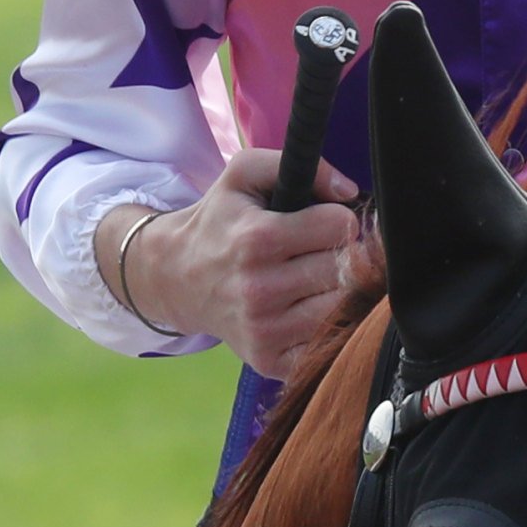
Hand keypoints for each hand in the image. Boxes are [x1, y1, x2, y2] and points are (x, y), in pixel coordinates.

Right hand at [115, 148, 364, 378]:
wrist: (176, 277)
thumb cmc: (221, 221)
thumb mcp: (244, 174)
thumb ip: (301, 166)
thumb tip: (350, 191)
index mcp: (258, 239)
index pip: (341, 227)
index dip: (339, 220)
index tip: (323, 223)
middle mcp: (260, 288)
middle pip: (347, 270)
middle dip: (342, 256)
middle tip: (319, 253)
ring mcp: (265, 330)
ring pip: (344, 308)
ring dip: (338, 293)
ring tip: (314, 280)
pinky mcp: (269, 360)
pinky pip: (327, 346)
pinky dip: (328, 329)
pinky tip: (308, 311)